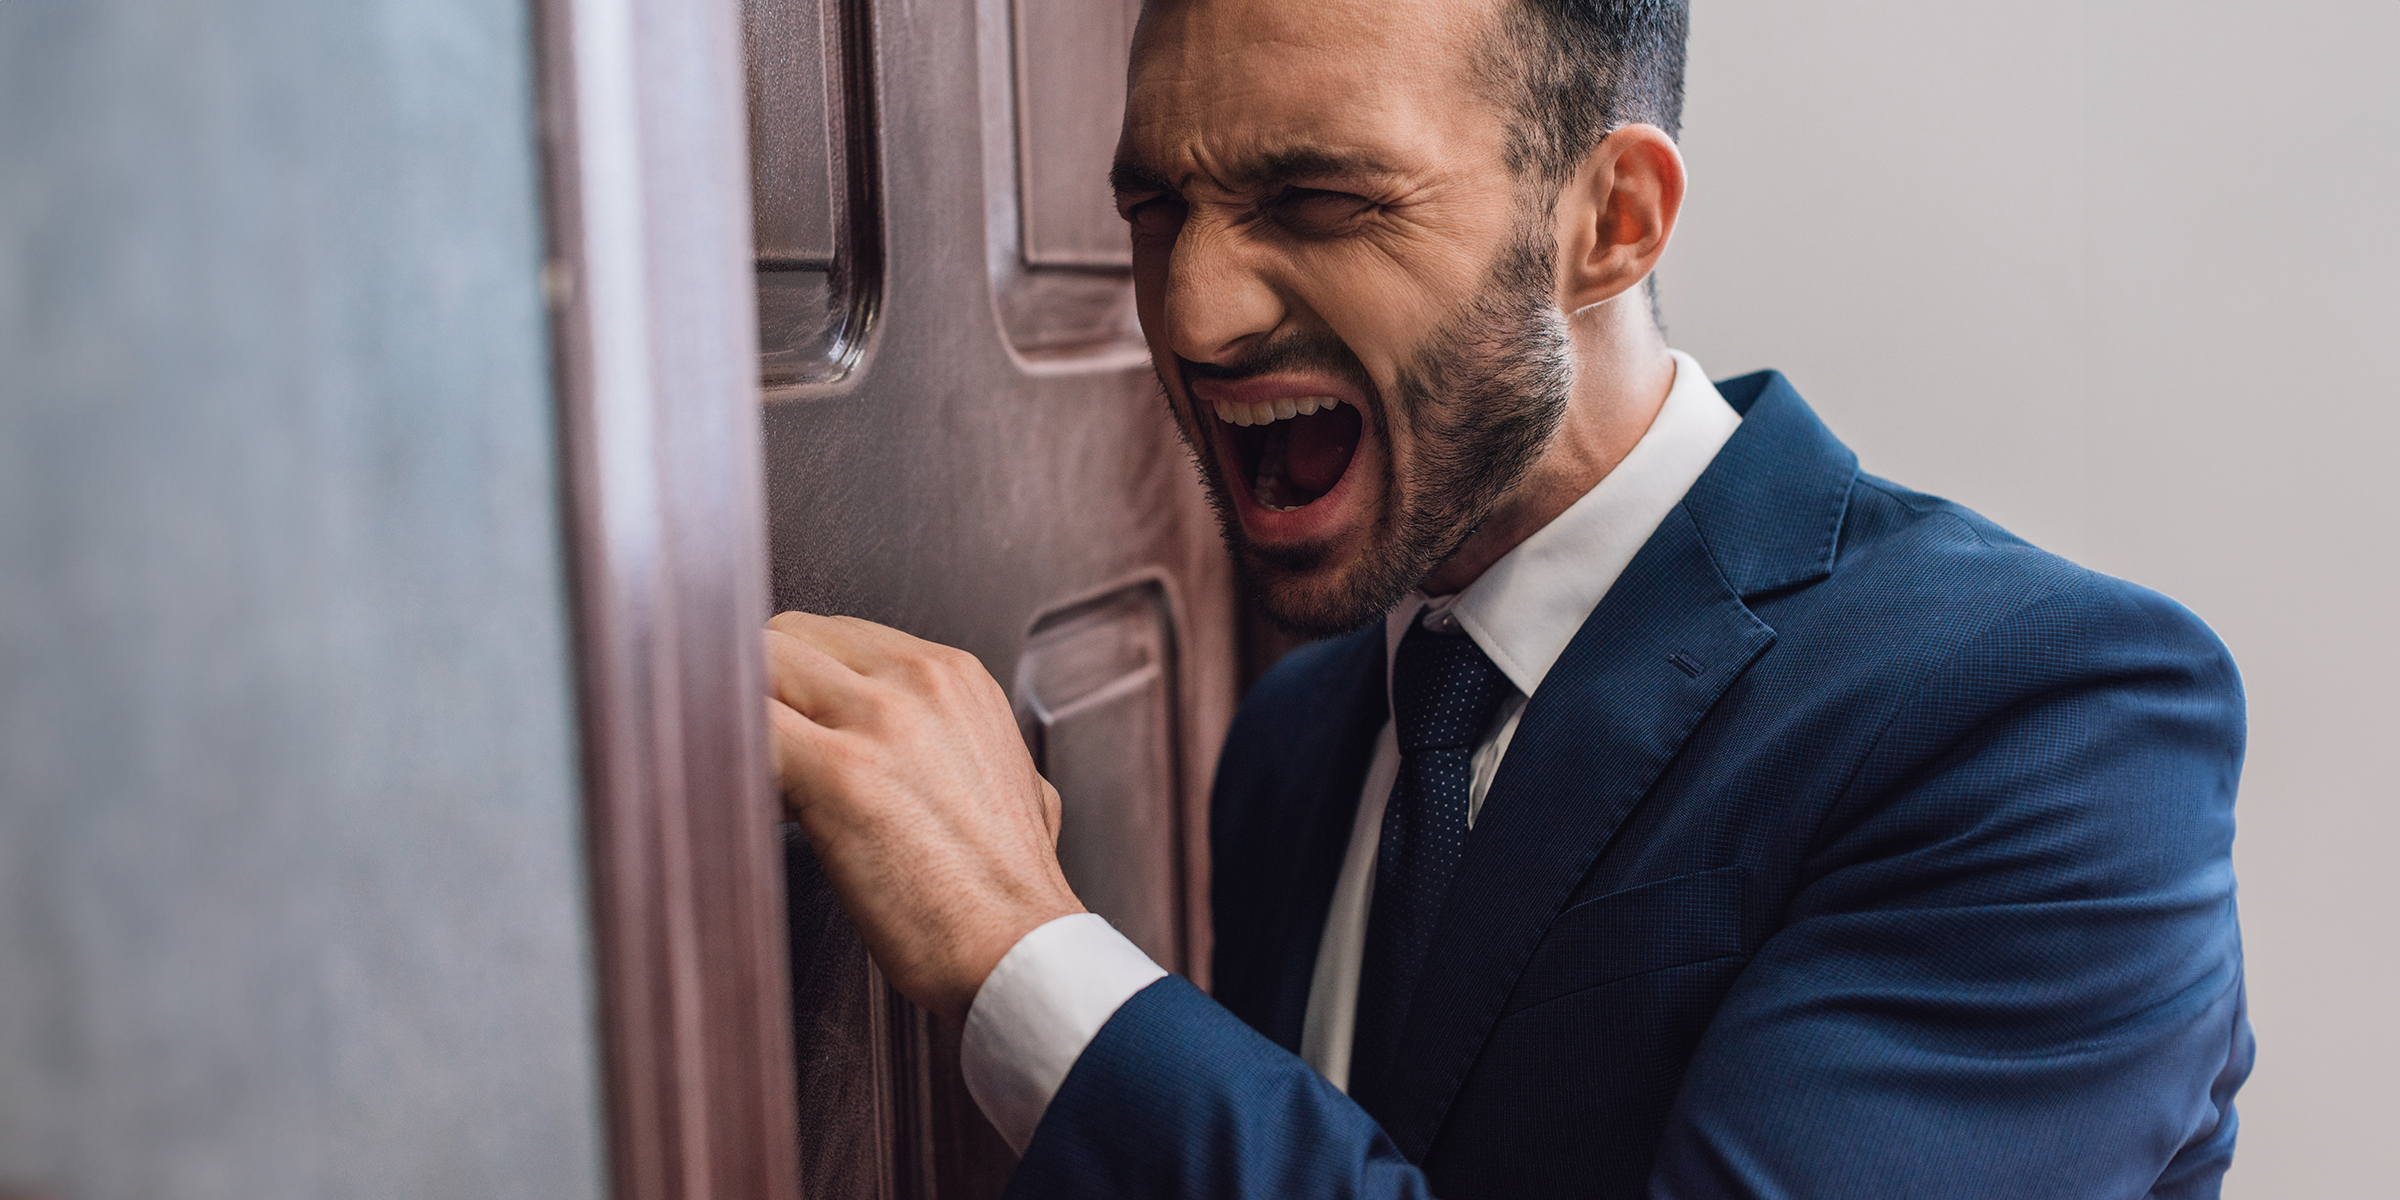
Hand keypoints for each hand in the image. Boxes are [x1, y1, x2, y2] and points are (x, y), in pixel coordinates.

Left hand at [763, 611, 1083, 1023]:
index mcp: (955, 677)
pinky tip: (742, 802)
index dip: (799, 685)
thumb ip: (955, 746)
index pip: (837, 636)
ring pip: (758, 666)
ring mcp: (878, 719)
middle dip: (762, 693)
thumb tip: (908, 758)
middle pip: (790, 638)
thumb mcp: (1009, 782)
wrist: (1022, 950)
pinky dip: (724, 756)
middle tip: (762, 758)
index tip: (791, 730)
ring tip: (751, 782)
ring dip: (737, 721)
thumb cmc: (1008, 890)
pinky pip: (743, 727)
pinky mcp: (838, 771)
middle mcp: (918, 680)